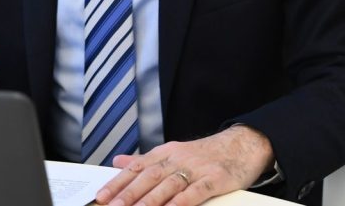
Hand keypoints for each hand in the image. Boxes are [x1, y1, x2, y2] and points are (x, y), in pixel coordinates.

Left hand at [94, 125, 273, 205]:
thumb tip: (118, 161)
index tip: (102, 196)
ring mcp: (197, 168)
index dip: (118, 182)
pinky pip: (197, 191)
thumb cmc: (206, 153)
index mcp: (166, 152)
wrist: (241, 144)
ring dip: (151, 199)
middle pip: (149, 176)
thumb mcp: (173, 151)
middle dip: (129, 193)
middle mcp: (178, 158)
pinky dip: (183, 200)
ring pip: (169, 184)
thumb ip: (145, 160)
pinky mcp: (215, 179)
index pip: (137, 167)